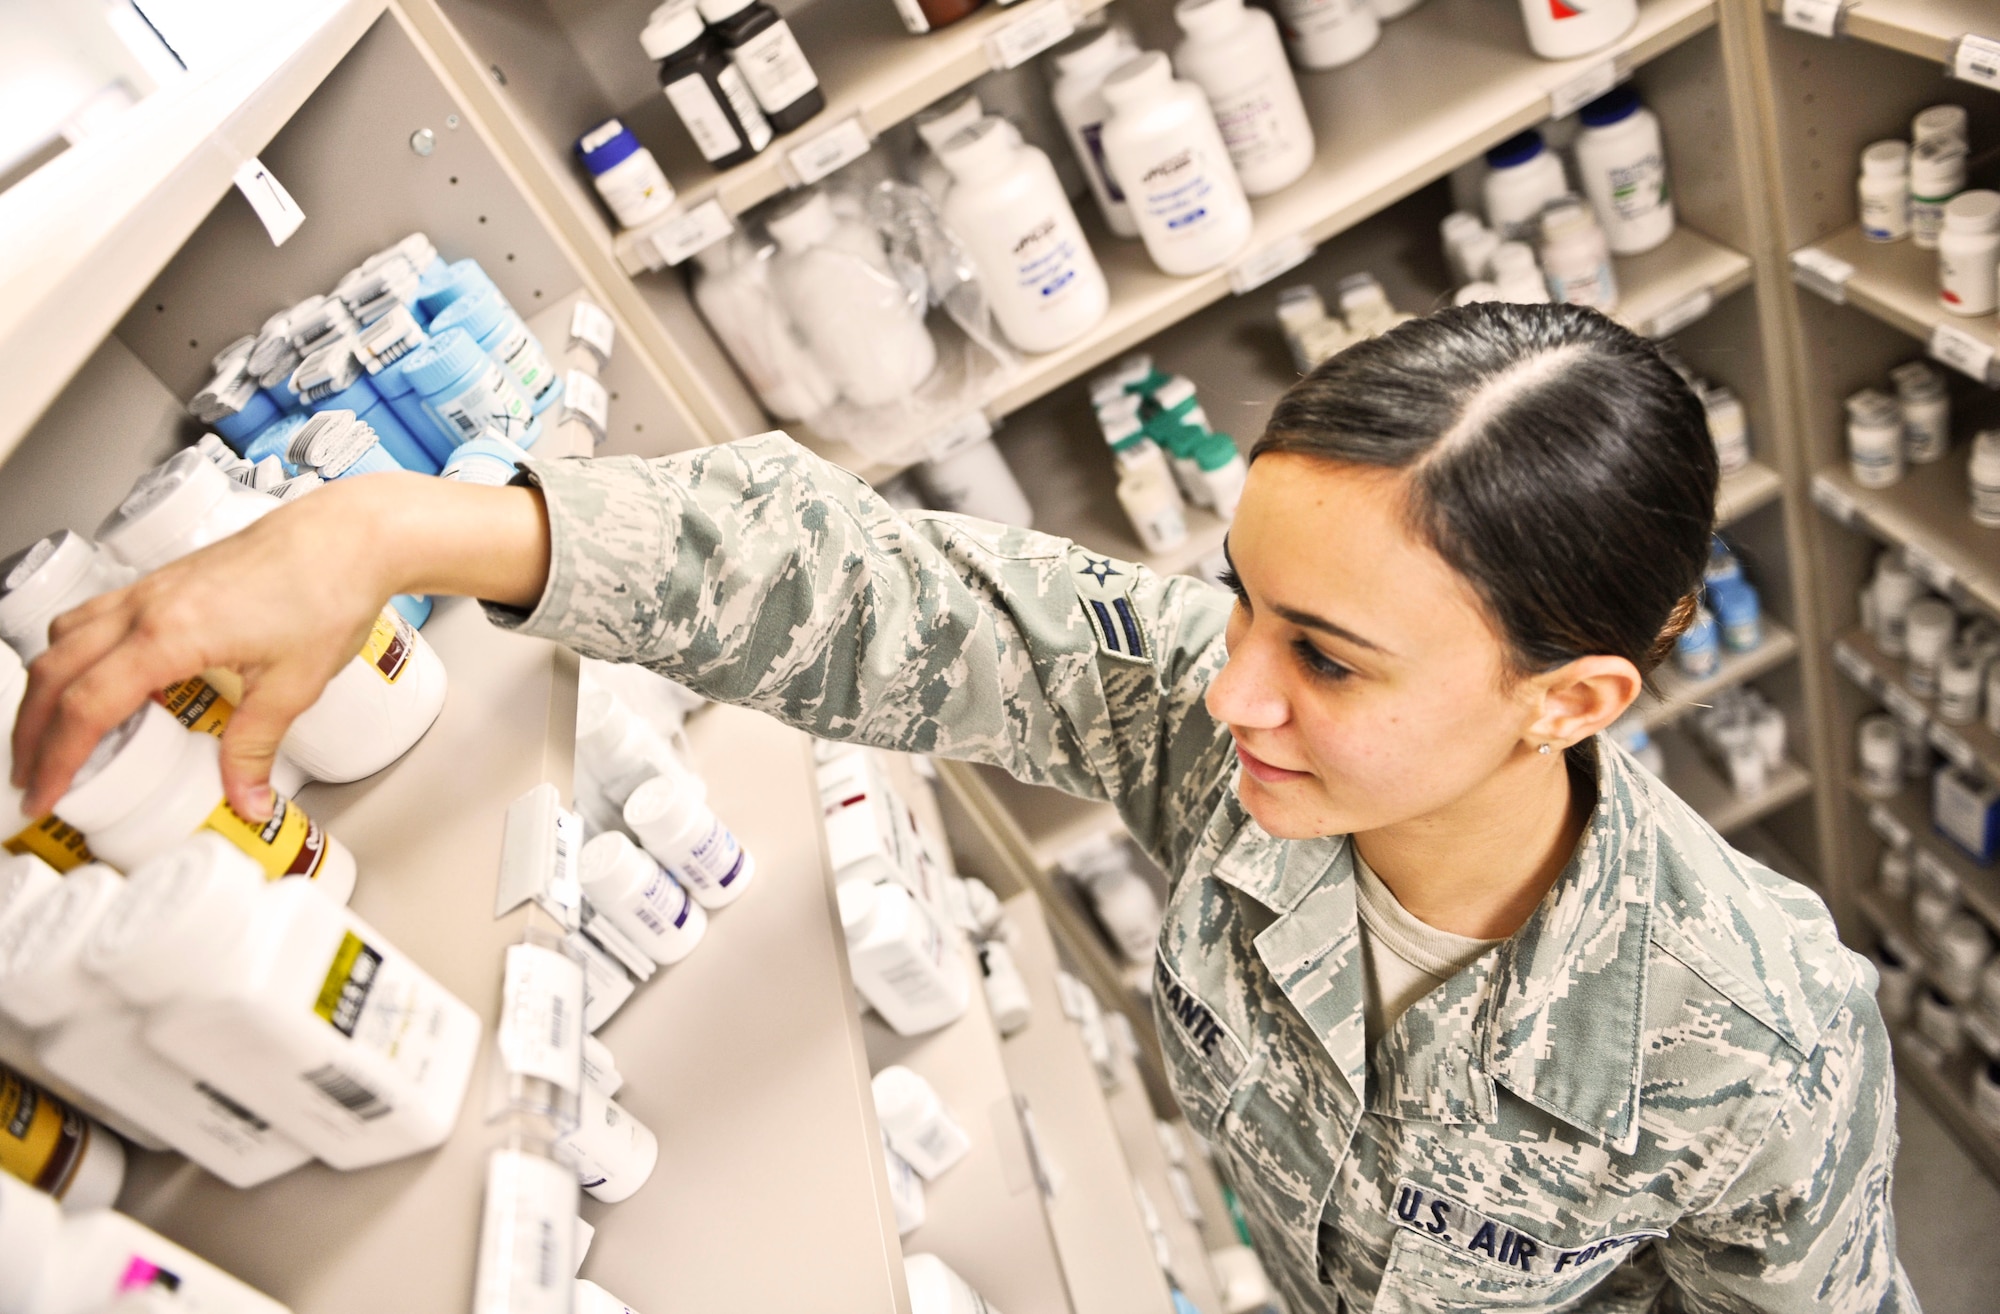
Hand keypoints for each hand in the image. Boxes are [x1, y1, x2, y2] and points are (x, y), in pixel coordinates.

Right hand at [11, 476, 406, 820]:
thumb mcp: (294, 685)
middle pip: (56, 673)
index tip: (45, 795)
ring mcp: (151, 588)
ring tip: (52, 736)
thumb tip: (246, 800)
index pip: (87, 707)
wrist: (348, 535)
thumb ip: (256, 747)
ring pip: (65, 639)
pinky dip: (75, 655)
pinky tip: (100, 682)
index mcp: (170, 633)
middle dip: (33, 732)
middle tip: (32, 778)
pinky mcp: (164, 581)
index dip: (57, 760)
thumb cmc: (327, 589)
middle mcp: (146, 606)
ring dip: (47, 690)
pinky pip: (93, 618)